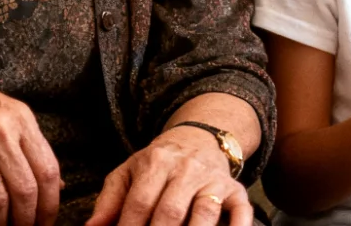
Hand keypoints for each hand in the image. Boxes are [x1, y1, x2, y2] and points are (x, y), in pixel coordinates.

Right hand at [0, 50, 60, 225]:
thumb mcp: (4, 111)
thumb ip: (28, 145)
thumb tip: (55, 185)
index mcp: (21, 118)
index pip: (48, 170)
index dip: (50, 204)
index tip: (46, 220)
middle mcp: (1, 131)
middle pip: (26, 190)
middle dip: (27, 220)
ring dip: (0, 223)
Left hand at [85, 126, 250, 225]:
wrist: (199, 139)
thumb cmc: (158, 164)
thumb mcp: (129, 172)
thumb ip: (110, 201)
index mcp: (155, 162)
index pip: (139, 202)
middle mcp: (185, 169)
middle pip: (170, 211)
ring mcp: (212, 180)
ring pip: (204, 212)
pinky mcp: (236, 190)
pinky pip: (241, 212)